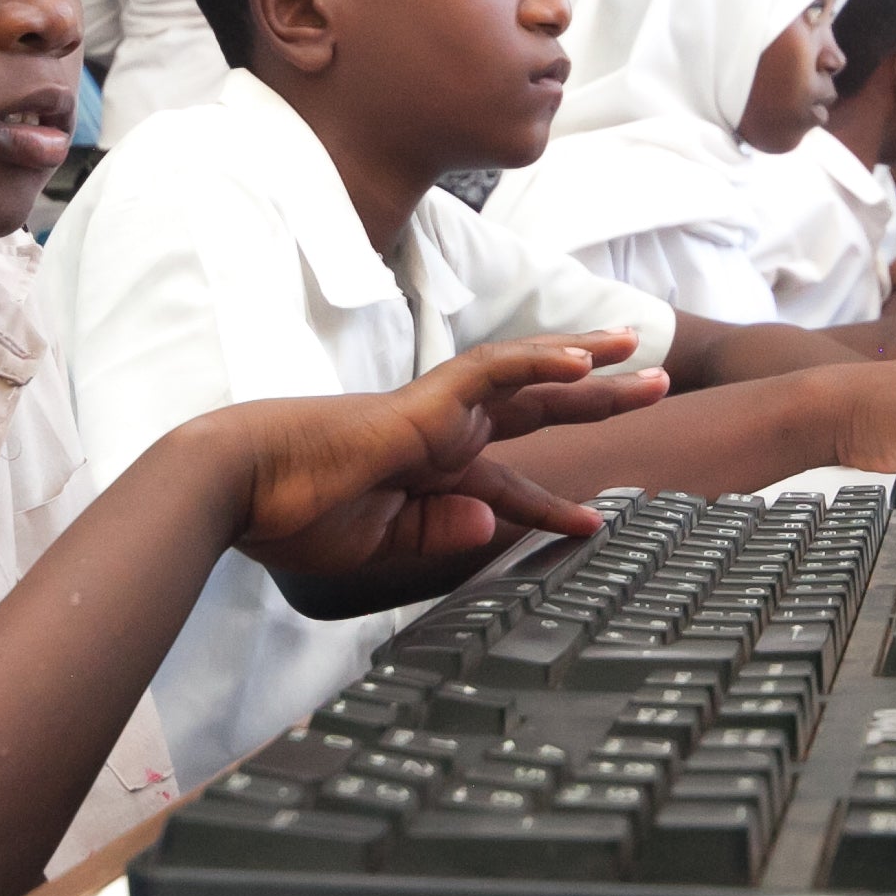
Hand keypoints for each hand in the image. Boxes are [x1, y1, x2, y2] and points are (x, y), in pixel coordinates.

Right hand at [225, 332, 663, 579]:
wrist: (242, 489)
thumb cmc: (294, 519)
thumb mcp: (382, 544)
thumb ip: (440, 534)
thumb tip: (493, 522)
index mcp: (428, 470)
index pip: (506, 481)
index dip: (551, 504)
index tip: (594, 525)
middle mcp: (440, 434)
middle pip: (536, 410)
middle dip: (596, 400)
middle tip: (653, 387)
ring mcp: (434, 412)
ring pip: (526, 377)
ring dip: (585, 363)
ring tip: (638, 350)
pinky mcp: (423, 400)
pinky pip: (493, 371)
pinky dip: (540, 362)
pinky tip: (584, 361)